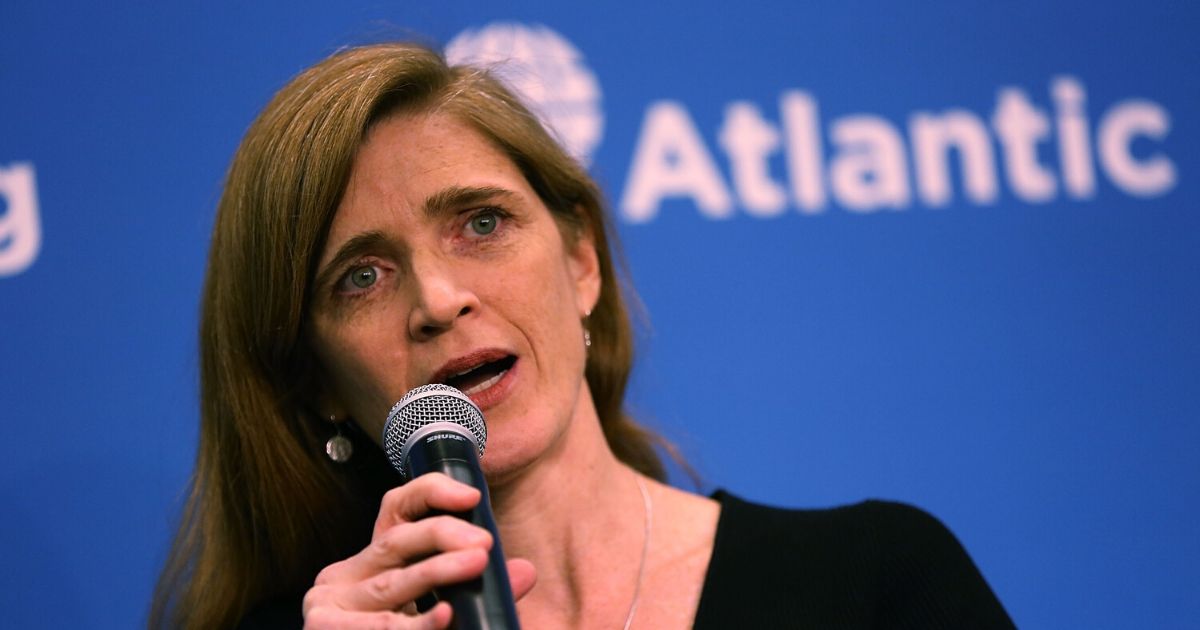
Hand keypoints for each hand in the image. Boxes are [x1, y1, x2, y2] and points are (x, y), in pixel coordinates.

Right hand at [302, 473, 536, 628]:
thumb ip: (478, 591)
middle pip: (398, 540)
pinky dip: (416, 625)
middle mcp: (349, 574)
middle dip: (443, 535)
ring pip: (393, 584)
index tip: (472, 495)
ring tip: (475, 564)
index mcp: (377, 560)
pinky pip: (379, 625)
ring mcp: (332, 603)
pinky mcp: (324, 628)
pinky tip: (443, 618)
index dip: (432, 492)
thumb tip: (524, 572)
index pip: (398, 508)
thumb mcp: (439, 610)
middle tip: (484, 544)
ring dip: (437, 572)